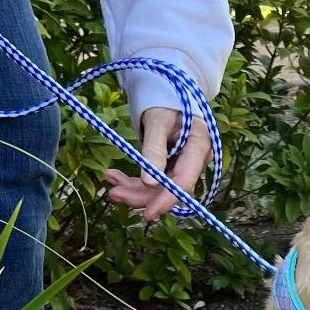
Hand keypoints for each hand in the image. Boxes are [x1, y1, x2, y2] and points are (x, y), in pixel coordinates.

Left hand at [104, 106, 211, 221]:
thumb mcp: (157, 120)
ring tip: (110, 180)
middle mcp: (195, 160)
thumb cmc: (166, 102)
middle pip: (170, 189)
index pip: (185, 181)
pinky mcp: (170, 167)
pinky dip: (132, 182)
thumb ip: (154, 149)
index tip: (148, 213)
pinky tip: (114, 177)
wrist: (167, 95)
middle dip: (141, 194)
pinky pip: (152, 181)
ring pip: (159, 188)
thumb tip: (149, 182)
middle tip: (113, 193)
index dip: (167, 199)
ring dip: (133, 189)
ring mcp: (183, 165)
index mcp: (199, 146)